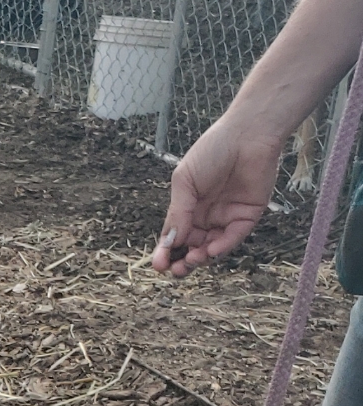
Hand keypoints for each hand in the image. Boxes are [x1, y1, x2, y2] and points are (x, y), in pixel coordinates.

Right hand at [152, 114, 287, 274]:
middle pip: (192, 246)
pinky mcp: (247, 216)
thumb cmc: (212, 150)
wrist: (247, 134)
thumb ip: (178, 214)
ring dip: (201, 257)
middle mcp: (207, 215)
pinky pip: (233, 237)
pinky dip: (222, 247)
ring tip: (192, 260)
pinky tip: (211, 250)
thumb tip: (168, 243)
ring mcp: (227, 217)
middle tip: (175, 271)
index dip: (166, 251)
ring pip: (212, 247)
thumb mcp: (185, 183)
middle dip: (183, 261)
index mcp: (188, 206)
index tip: (158, 265)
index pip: (175, 236)